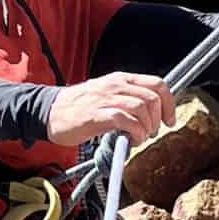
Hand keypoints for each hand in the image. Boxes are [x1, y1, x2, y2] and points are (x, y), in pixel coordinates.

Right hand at [46, 72, 178, 145]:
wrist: (49, 112)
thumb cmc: (78, 107)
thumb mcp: (106, 95)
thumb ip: (128, 99)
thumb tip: (151, 114)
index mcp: (120, 79)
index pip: (157, 84)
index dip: (169, 103)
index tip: (169, 120)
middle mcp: (115, 85)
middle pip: (153, 97)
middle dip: (158, 119)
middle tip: (150, 132)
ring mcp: (106, 98)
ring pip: (142, 108)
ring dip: (147, 127)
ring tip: (139, 137)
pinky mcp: (97, 114)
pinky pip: (126, 121)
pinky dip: (134, 132)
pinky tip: (130, 140)